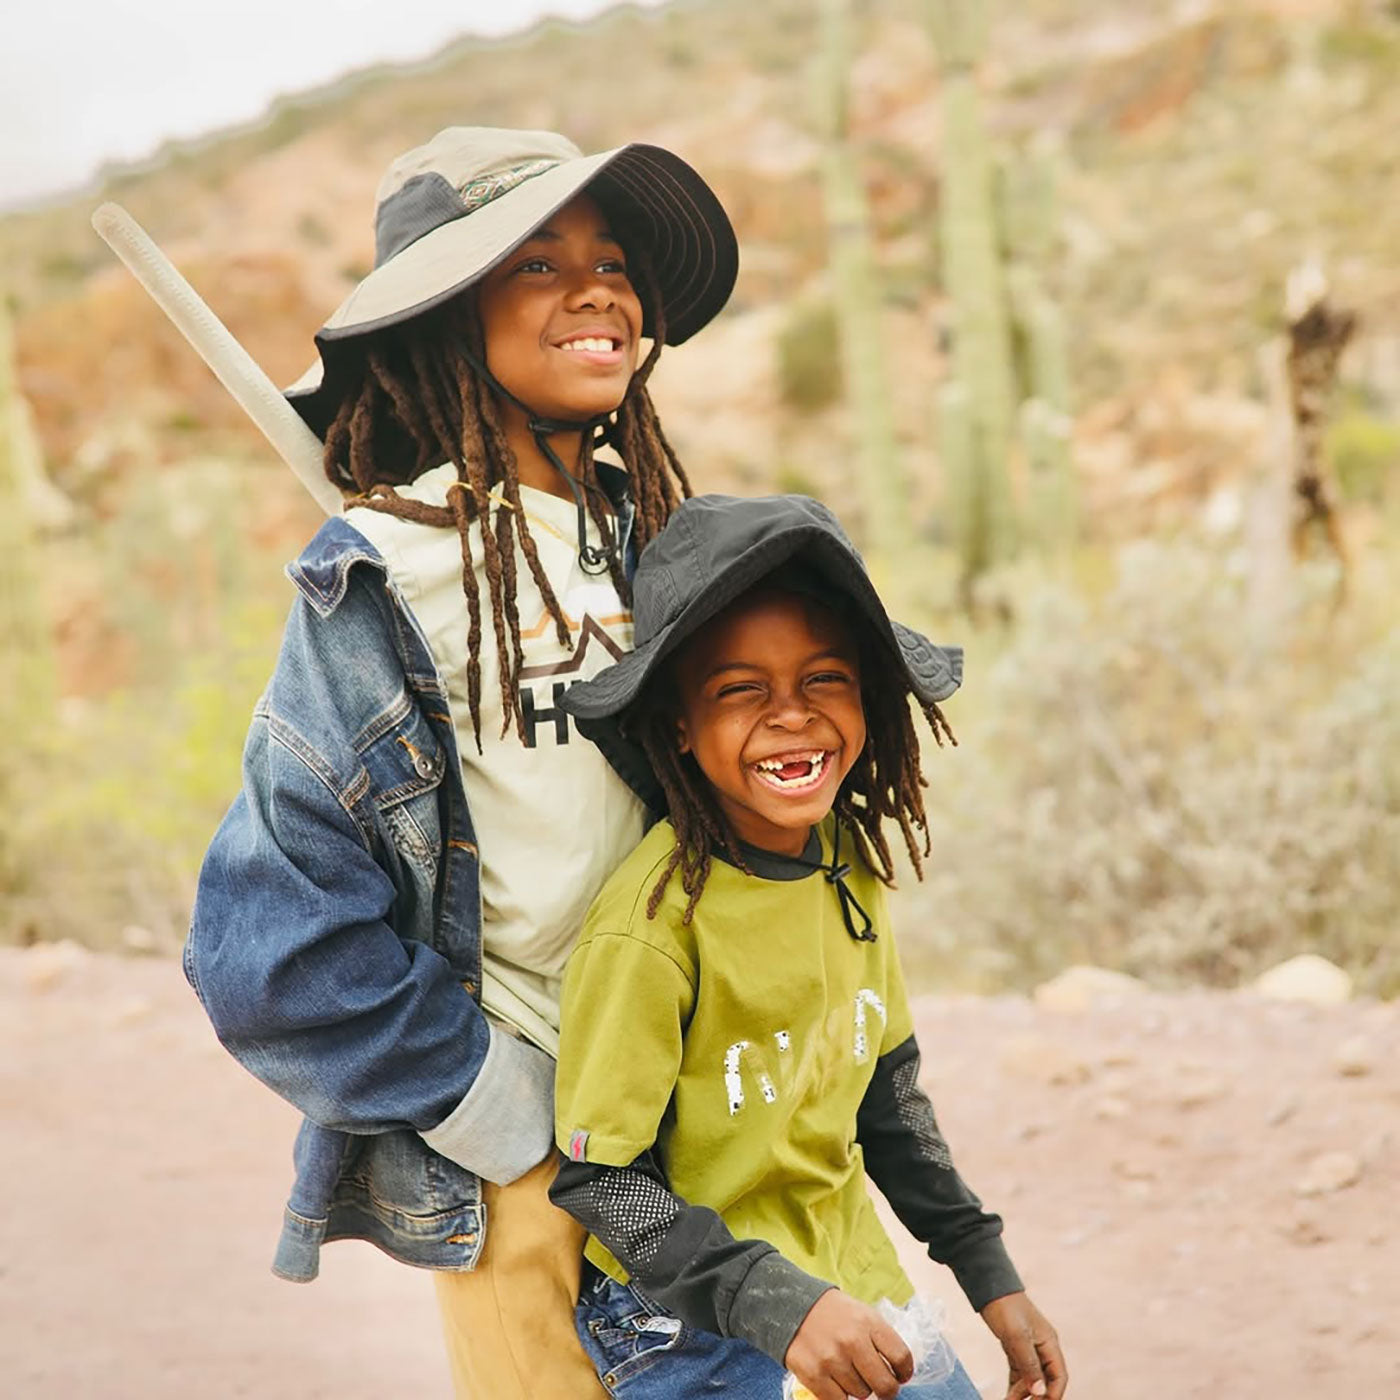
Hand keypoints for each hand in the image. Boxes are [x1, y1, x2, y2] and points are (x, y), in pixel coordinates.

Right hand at [784, 1289, 913, 1399]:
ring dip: (859, 1388)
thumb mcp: (862, 1314)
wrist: (791, 1305)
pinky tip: (836, 1380)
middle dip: (887, 1390)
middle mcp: (852, 1341)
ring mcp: (832, 1360)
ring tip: (848, 1370)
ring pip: (862, 1394)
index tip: (901, 1375)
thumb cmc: (834, 1314)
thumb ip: (880, 1339)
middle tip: (881, 1386)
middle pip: (885, 1384)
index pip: (901, 1357)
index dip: (905, 1372)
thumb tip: (898, 1372)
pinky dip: (841, 1395)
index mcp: (868, 1322)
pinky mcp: (814, 1376)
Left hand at [980, 1292, 1066, 1399]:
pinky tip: (1009, 1397)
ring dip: (1023, 1394)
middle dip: (1037, 1396)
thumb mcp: (1017, 1337)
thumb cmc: (1005, 1308)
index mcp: (1049, 1343)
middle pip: (1046, 1380)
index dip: (1053, 1394)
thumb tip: (1041, 1391)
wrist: (988, 1287)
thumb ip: (1029, 1365)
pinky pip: (1019, 1372)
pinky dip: (1015, 1386)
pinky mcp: (1016, 1348)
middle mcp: (1043, 1347)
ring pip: (1031, 1378)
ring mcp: (1029, 1348)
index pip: (1059, 1376)